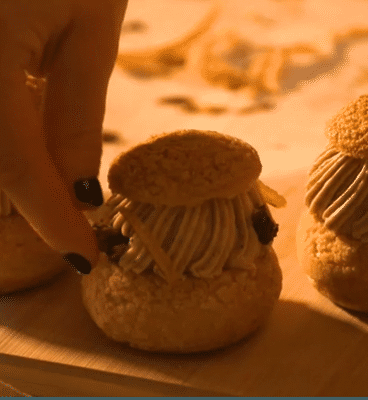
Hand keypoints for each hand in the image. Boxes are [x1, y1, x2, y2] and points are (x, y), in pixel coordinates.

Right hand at [0, 0, 127, 272]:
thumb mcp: (89, 29)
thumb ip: (76, 113)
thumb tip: (79, 188)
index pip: (15, 167)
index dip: (51, 218)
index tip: (85, 254)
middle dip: (23, 200)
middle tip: (70, 220)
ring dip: (8, 170)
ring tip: (51, 186)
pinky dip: (2, 137)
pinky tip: (25, 135)